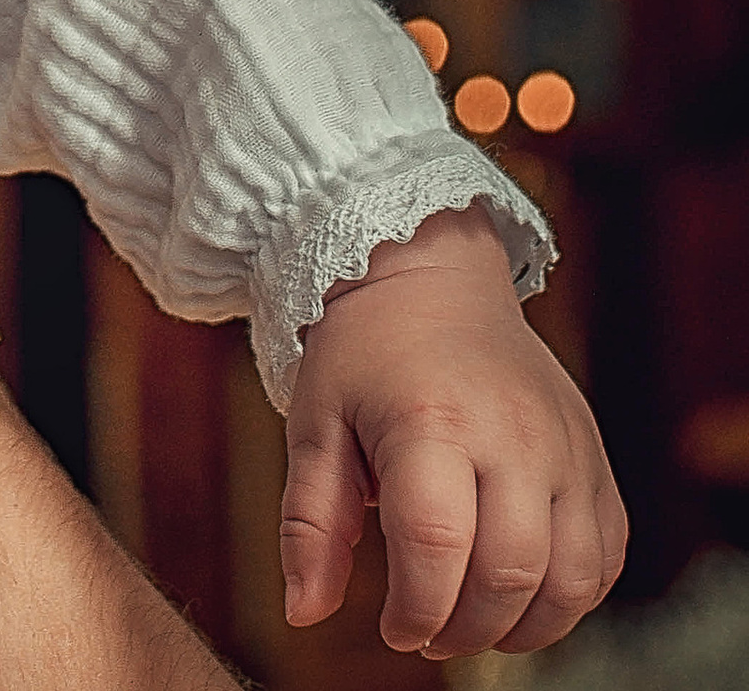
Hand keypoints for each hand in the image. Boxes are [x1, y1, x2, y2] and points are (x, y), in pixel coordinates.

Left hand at [281, 204, 625, 655]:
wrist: (432, 277)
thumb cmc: (365, 352)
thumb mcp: (315, 422)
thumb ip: (311, 522)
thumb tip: (303, 613)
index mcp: (431, 420)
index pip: (436, 545)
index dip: (416, 608)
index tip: (392, 628)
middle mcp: (513, 435)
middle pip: (509, 573)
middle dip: (464, 627)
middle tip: (426, 631)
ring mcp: (567, 448)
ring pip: (569, 579)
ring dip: (522, 626)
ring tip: (471, 620)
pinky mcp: (596, 459)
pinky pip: (605, 556)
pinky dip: (569, 596)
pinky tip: (520, 594)